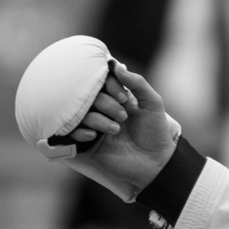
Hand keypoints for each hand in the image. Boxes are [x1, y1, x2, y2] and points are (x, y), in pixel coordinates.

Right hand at [68, 63, 177, 192]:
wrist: (156, 163)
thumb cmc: (155, 132)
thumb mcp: (152, 103)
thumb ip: (137, 83)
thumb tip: (116, 66)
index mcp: (117, 97)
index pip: (102, 81)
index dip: (110, 85)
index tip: (124, 97)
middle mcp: (103, 110)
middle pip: (90, 96)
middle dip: (106, 104)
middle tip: (122, 116)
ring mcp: (95, 126)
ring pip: (81, 114)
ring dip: (97, 119)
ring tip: (116, 130)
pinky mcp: (88, 144)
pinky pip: (72, 133)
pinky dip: (81, 132)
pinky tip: (95, 136)